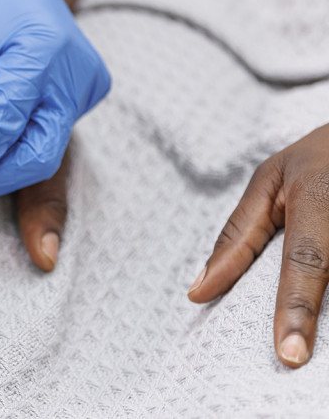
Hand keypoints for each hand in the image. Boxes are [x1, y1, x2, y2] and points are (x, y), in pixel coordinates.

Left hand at [189, 124, 328, 366]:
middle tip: (292, 354)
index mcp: (319, 198)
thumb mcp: (268, 183)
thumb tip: (199, 291)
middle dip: (312, 318)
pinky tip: (321, 315)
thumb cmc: (313, 160)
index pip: (305, 263)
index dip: (296, 310)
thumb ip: (237, 237)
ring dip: (325, 310)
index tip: (289, 355)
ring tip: (301, 332)